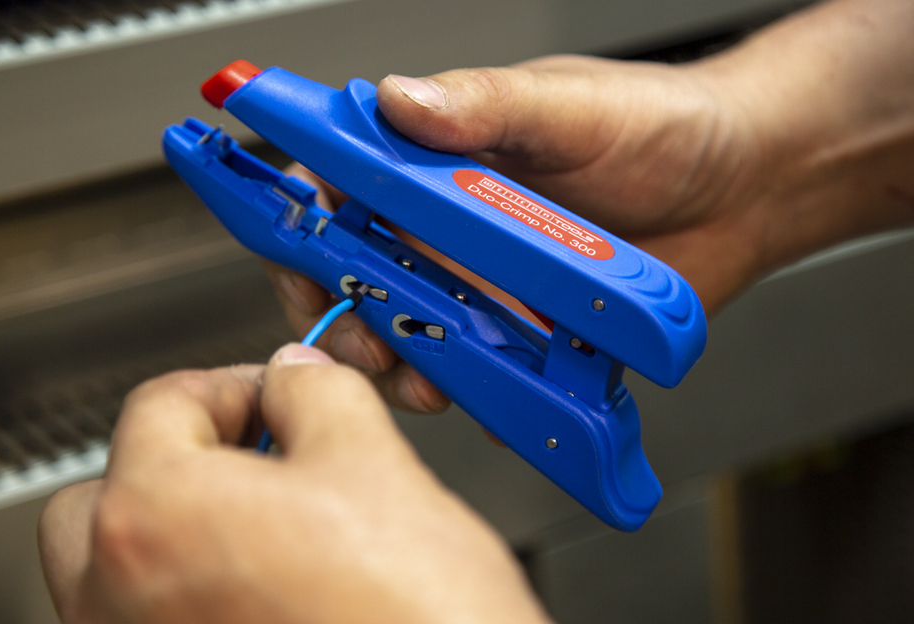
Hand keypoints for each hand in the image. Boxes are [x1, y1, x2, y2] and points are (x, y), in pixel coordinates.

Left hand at [39, 345, 549, 623]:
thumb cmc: (411, 616)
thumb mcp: (372, 461)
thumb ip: (318, 392)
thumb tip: (296, 379)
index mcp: (153, 515)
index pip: (161, 404)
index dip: (234, 383)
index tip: (276, 394)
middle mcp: (117, 596)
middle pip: (110, 490)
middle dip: (184, 456)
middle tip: (259, 451)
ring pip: (119, 565)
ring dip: (179, 525)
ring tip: (267, 518)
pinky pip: (152, 617)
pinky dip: (193, 586)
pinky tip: (268, 581)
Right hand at [266, 0, 913, 410]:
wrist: (746, 187)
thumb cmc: (664, 128)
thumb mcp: (570, 105)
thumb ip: (484, 106)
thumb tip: (400, 101)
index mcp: (446, 159)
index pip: (345, 180)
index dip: (304, 210)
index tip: (285, 237)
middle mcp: (456, 225)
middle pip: (360, 270)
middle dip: (343, 308)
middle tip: (358, 330)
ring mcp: (489, 282)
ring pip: (412, 329)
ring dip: (401, 359)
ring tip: (422, 371)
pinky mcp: (528, 331)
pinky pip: (480, 370)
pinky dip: (468, 390)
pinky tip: (478, 391)